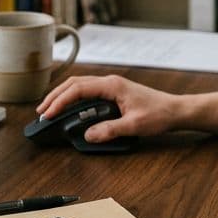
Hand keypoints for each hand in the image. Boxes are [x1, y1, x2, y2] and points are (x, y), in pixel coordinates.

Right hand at [37, 75, 182, 143]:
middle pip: (74, 83)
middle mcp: (109, 82)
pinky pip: (88, 91)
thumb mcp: (134, 126)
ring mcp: (111, 86)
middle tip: (41, 111)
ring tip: (50, 109)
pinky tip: (69, 107)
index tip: (48, 114)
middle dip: (55, 96)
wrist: (175, 110)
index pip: (78, 89)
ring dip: (63, 96)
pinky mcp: (114, 92)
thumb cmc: (159, 114)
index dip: (60, 101)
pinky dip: (74, 98)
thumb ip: (110, 130)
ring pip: (80, 85)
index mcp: (112, 85)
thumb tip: (88, 135)